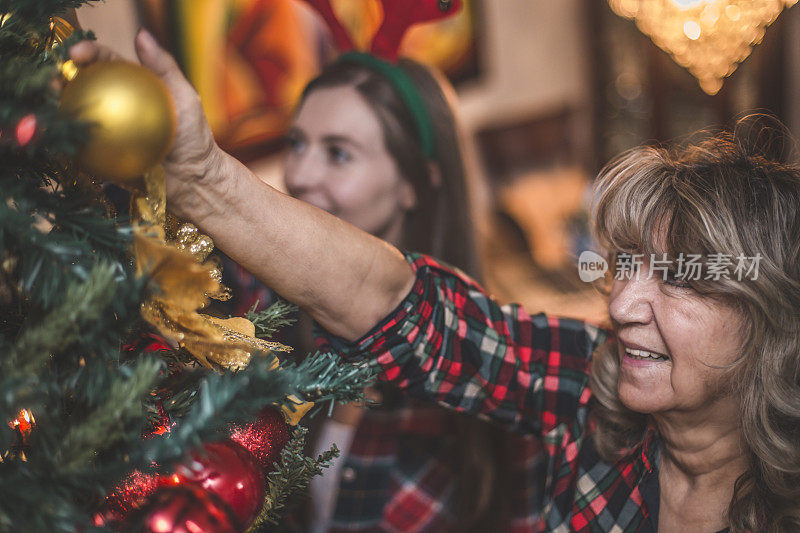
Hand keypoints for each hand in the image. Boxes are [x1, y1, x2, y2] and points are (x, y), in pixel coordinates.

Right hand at [69, 29, 223, 220]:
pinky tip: (59, 135)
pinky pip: (79, 146)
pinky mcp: (102, 156)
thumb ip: (164, 67)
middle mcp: (115, 106)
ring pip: (75, 114)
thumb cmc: (195, 138)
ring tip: (49, 105)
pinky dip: (68, 140)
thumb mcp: (185, 98)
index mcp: (132, 86)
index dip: (87, 53)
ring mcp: (106, 131)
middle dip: (60, 77)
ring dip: (57, 107)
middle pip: (81, 85)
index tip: (76, 53)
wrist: (195, 180)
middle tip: (53, 80)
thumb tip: (141, 34)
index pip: (104, 63)